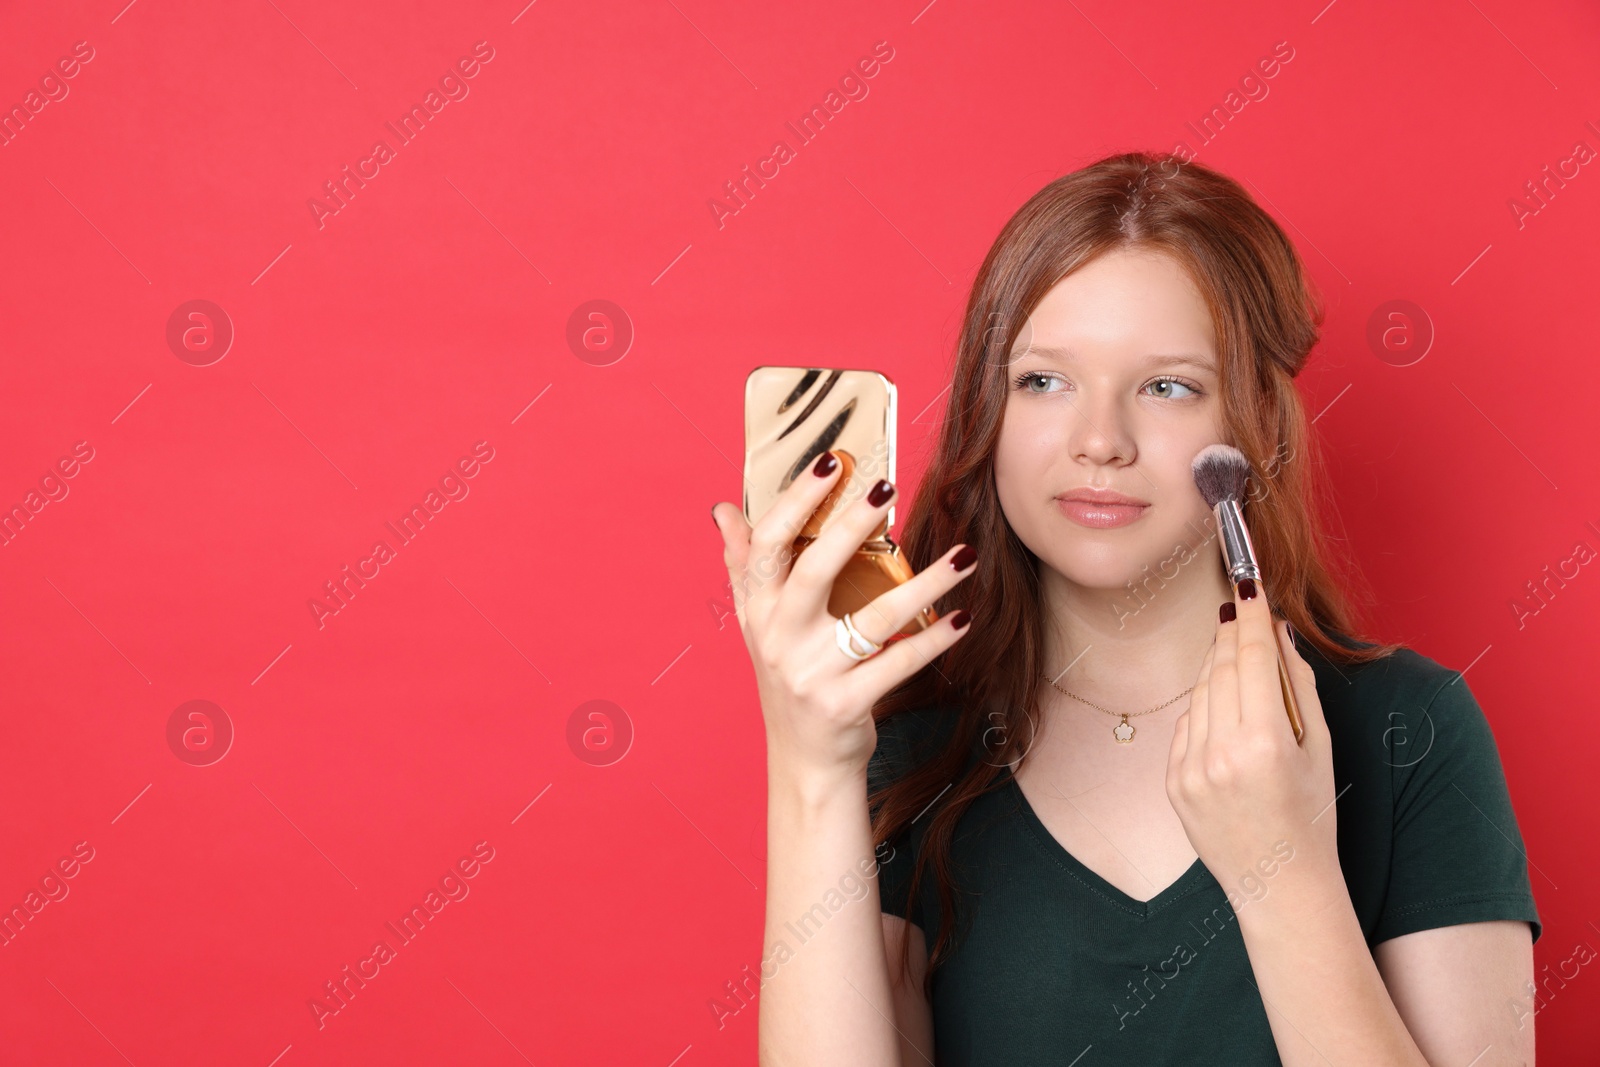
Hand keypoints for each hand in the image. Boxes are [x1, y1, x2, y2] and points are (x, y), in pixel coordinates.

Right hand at [711, 451, 977, 780]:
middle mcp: (779, 638)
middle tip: (888, 488)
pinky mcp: (846, 705)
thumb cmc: (789, 678)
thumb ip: (744, 566)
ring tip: (962, 557)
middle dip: (851, 524)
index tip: (831, 461)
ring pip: (874, 618)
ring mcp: (811, 674)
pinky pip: (898, 664)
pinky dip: (934, 641)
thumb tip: (722, 511)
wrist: (805, 760)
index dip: (796, 500)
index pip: (768, 543)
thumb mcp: (760, 625)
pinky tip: (962, 618)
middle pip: (814, 569)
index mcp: (759, 610)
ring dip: (924, 585)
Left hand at [1165, 582, 1339, 903]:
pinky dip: (1205, 709)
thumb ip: (1298, 687)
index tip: (1250, 585)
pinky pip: (1186, 724)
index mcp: (1264, 744)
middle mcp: (1220, 754)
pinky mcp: (1171, 782)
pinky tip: (1226, 714)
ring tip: (1238, 658)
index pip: (1253, 659)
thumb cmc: (1312, 817)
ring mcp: (1189, 769)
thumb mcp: (1320, 749)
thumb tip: (1279, 634)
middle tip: (1242, 608)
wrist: (1279, 885)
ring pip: (1200, 692)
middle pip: (1222, 668)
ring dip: (1218, 667)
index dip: (1252, 618)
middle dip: (1233, 635)